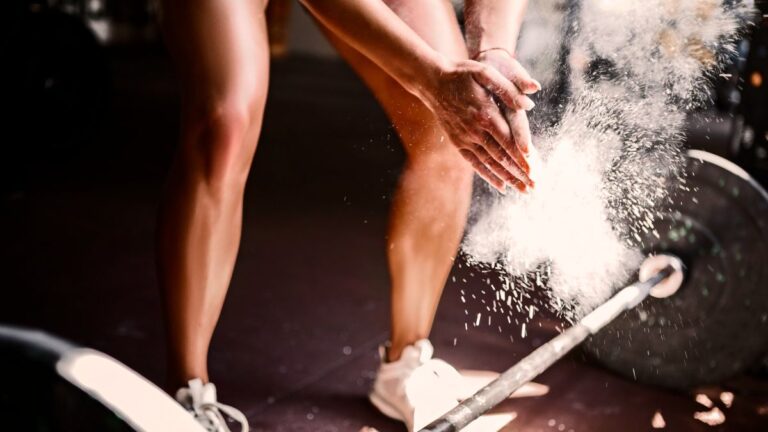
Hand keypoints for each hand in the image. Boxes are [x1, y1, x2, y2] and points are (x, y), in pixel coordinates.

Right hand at [416, 57, 535, 191]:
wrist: (432, 82)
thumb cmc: (462, 74)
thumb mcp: (485, 72)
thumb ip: (508, 89)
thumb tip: (528, 104)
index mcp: (485, 114)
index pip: (508, 140)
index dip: (522, 157)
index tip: (536, 170)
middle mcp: (475, 131)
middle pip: (502, 156)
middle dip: (520, 173)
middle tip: (535, 187)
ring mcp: (465, 139)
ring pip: (490, 163)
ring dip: (508, 178)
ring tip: (524, 190)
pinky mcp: (459, 143)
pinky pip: (475, 163)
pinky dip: (489, 175)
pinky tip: (502, 186)